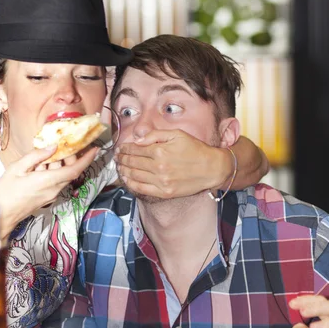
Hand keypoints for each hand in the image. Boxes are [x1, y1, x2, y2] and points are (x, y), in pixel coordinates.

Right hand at [0, 144, 98, 240]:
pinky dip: (53, 171)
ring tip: (50, 152)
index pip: (74, 170)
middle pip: (70, 171)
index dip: (86, 160)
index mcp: (48, 181)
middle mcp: (54, 189)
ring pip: (62, 176)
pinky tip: (40, 165)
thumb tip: (53, 147)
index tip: (95, 149)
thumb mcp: (16, 168)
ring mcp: (52, 195)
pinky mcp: (47, 197)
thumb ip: (36, 156)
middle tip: (65, 144)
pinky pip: (55, 182)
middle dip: (71, 157)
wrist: (1, 216)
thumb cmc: (5, 191)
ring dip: (60, 164)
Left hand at [115, 129, 231, 197]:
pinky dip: (131, 184)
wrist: (211, 168)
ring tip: (119, 167)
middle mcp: (159, 167)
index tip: (120, 148)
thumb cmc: (195, 149)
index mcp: (160, 151)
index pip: (135, 149)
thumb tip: (138, 139)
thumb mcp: (177, 134)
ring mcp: (161, 182)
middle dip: (122, 159)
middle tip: (117, 157)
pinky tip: (126, 179)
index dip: (125, 148)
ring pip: (134, 176)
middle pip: (132, 162)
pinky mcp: (164, 192)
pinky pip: (142, 189)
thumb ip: (155, 135)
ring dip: (123, 170)